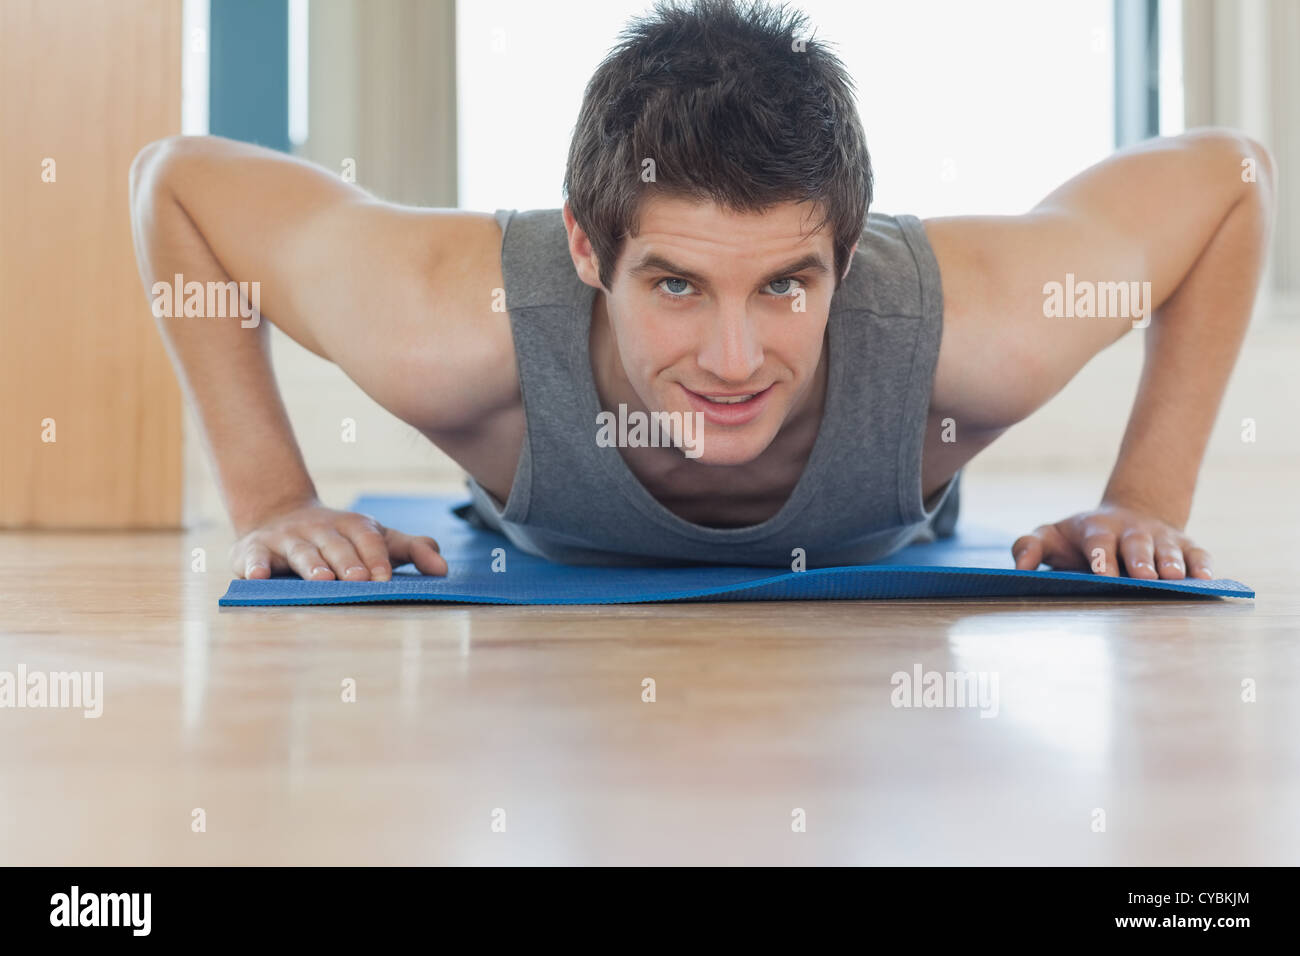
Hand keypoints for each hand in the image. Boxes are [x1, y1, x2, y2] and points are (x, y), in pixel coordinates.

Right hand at [229, 500, 447, 579]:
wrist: (279, 515)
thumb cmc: (341, 538)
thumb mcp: (377, 538)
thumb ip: (411, 550)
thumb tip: (444, 569)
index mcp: (353, 526)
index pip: (369, 538)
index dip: (377, 557)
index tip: (385, 578)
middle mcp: (320, 529)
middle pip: (337, 546)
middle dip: (349, 562)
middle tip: (359, 581)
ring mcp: (287, 539)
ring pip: (301, 552)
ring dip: (312, 566)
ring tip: (322, 581)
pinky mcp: (254, 550)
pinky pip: (253, 558)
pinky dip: (255, 567)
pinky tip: (257, 578)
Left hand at [1011, 503, 1212, 579]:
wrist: (1125, 518)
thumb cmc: (1079, 539)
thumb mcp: (1050, 537)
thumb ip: (1029, 547)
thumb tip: (1018, 568)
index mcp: (1097, 529)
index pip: (1099, 541)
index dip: (1101, 556)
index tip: (1102, 574)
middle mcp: (1132, 531)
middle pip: (1137, 544)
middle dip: (1141, 560)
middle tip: (1145, 578)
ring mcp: (1161, 538)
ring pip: (1170, 549)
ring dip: (1172, 563)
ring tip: (1174, 580)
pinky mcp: (1186, 547)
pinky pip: (1198, 554)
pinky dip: (1202, 566)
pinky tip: (1205, 581)